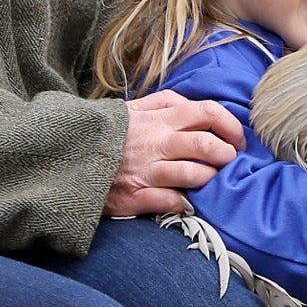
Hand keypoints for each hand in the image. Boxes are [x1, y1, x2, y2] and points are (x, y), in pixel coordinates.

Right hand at [105, 90, 244, 215]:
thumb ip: (165, 102)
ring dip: (210, 181)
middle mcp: (156, 142)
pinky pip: (172, 201)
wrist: (68, 155)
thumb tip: (194, 105)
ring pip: (194, 175)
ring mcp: (147, 170)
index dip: (231, 125)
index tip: (239, 140)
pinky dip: (185, 204)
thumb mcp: (133, 108)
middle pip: (206, 145)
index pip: (207, 112)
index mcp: (159, 118)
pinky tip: (187, 202)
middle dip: (227, 156)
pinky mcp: (136, 195)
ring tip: (210, 183)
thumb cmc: (108, 134)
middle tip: (229, 164)